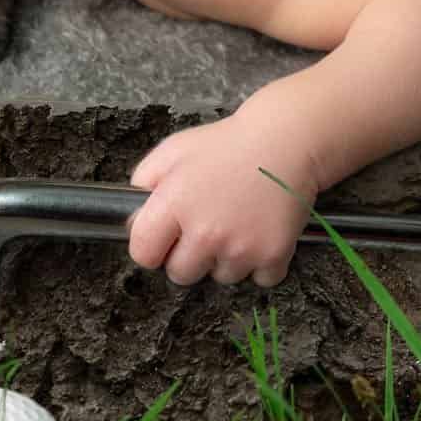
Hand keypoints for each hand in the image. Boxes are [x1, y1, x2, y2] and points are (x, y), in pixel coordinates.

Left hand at [126, 113, 317, 287]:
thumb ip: (144, 182)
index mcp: (174, 205)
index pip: (143, 254)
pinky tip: (260, 232)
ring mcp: (240, 248)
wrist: (285, 141)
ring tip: (237, 223)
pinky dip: (261, 263)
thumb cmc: (228, 145)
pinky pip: (259, 279)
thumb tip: (134, 219)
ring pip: (221, 277)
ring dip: (226, 259)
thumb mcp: (173, 150)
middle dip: (188, 256)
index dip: (151, 247)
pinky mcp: (273, 255)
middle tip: (205, 228)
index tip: (164, 239)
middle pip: (180, 274)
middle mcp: (205, 232)